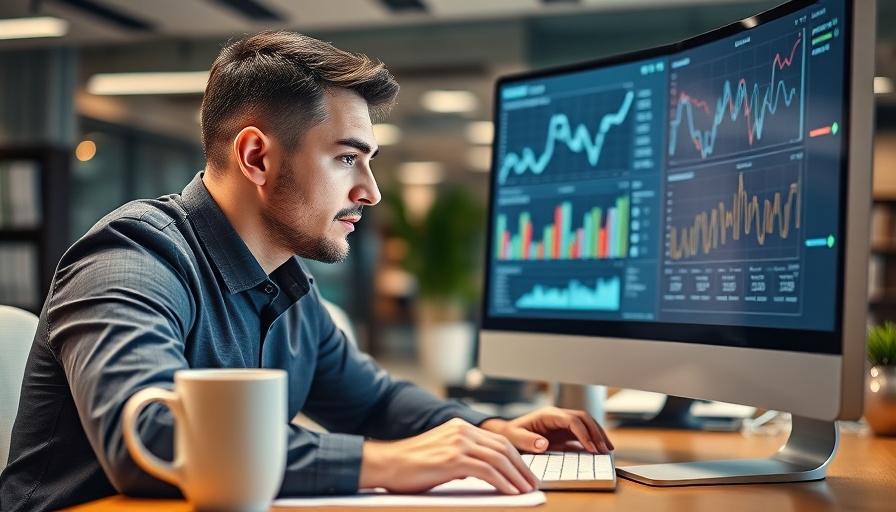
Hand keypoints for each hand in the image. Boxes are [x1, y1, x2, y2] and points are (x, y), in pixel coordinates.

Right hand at [359, 418, 538, 494]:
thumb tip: (481, 472)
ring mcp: (458, 443)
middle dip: (521, 467)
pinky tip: (510, 492)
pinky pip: (487, 471)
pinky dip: (502, 482)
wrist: (387, 464)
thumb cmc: (410, 465)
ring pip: (498, 459)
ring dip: (516, 476)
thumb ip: (462, 458)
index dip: (515, 457)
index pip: (497, 440)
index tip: (525, 472)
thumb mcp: (442, 455)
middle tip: (531, 483)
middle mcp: (461, 431)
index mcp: (459, 427)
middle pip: (503, 447)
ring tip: (525, 490)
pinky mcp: (453, 459)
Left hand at [479, 406, 613, 454]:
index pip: (571, 420)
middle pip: (583, 418)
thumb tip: (544, 444)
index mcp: (548, 415)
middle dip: (596, 432)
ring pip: (586, 424)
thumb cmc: (510, 434)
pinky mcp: (564, 432)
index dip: (583, 432)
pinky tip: (600, 449)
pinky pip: (583, 433)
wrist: (507, 433)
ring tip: (607, 449)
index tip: (591, 447)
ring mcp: (562, 423)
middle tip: (604, 449)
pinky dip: (593, 439)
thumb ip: (527, 440)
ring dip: (598, 434)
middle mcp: (558, 416)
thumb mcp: (514, 437)